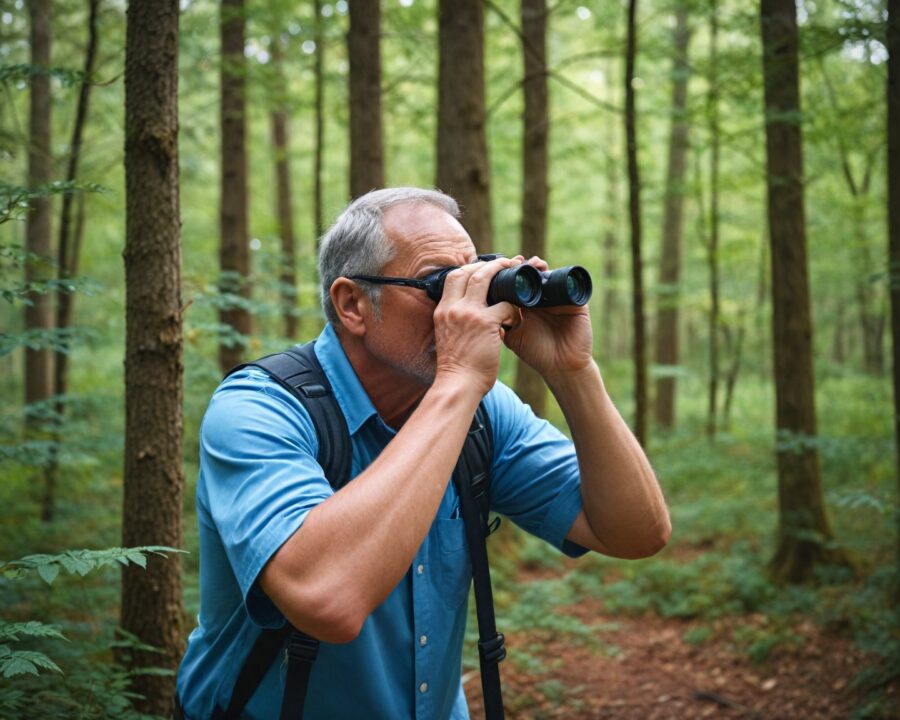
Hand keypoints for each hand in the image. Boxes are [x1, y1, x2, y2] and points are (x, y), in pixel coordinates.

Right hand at [432, 256, 521, 396]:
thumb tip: (472, 316)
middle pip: (467, 271)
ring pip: (484, 278)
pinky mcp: (485, 323)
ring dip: (501, 272)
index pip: (453, 277)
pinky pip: (505, 305)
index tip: (482, 269)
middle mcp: (452, 308)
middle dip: (488, 264)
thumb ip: (457, 322)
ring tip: (514, 273)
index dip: (469, 269)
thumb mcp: (448, 338)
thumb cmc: (456, 368)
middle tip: (504, 264)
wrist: (457, 385)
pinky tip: (514, 317)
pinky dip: (513, 308)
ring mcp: (468, 314)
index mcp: (442, 311)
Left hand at [502, 257, 594, 378]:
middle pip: (531, 275)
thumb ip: (499, 323)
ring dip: (539, 267)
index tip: (498, 268)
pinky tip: (548, 272)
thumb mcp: (513, 336)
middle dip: (522, 266)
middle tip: (514, 262)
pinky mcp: (576, 302)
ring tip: (531, 264)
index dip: (507, 274)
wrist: (561, 367)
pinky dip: (559, 275)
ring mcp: (559, 299)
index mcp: (527, 305)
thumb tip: (477, 312)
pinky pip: (569, 284)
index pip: (516, 284)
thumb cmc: (537, 353)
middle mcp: (542, 299)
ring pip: (548, 275)